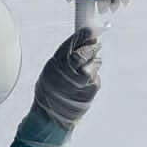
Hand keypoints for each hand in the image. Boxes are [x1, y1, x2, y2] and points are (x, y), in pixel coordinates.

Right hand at [17, 28, 102, 146]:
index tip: (90, 30)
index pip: (74, 43)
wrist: (51, 115)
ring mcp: (83, 79)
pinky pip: (96, 76)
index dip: (84, 35)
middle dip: (92, 45)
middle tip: (95, 43)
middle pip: (87, 50)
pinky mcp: (92, 88)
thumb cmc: (50, 91)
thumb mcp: (51, 69)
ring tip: (84, 70)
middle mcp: (71, 70)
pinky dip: (93, 76)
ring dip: (93, 62)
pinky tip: (84, 82)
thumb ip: (65, 56)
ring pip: (95, 62)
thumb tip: (82, 41)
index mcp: (57, 63)